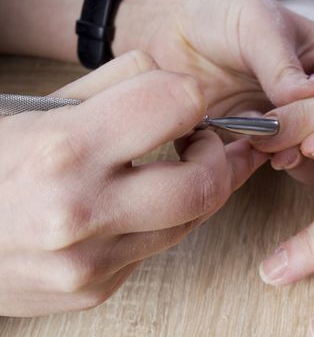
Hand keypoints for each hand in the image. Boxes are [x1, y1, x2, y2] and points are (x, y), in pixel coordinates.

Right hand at [0, 51, 266, 316]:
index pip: (176, 105)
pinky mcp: (95, 289)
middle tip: (206, 144)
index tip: (188, 104)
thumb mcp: (35, 111)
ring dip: (200, 190)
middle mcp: (80, 211)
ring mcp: (89, 261)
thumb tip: (171, 81)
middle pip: (203, 184)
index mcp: (64, 149)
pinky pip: (156, 247)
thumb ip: (110, 87)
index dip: (192, 98)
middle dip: (220, 158)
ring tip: (186, 168)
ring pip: (190, 221)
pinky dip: (164, 221)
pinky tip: (144, 205)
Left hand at [113, 0, 313, 184]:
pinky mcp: (256, 142)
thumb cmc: (223, 11)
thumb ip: (286, 66)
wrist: (174, 28)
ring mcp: (287, 124)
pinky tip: (252, 152)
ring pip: (313, 160)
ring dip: (302, 162)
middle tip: (310, 146)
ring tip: (282, 154)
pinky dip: (266, 165)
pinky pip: (272, 164)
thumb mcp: (259, 26)